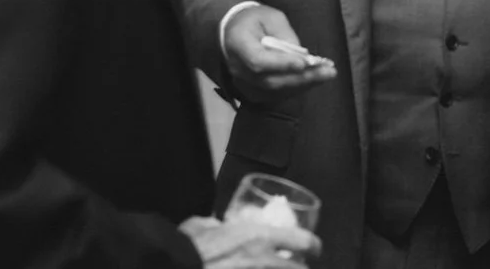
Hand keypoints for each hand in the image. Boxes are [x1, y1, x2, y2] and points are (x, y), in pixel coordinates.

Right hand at [180, 216, 320, 267]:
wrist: (175, 266)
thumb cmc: (186, 249)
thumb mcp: (200, 227)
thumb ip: (213, 224)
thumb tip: (215, 225)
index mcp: (258, 238)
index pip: (303, 241)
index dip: (313, 246)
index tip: (313, 249)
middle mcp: (265, 262)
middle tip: (296, 267)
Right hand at [224, 5, 336, 104]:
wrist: (235, 30)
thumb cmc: (255, 19)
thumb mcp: (271, 17)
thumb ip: (285, 35)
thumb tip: (302, 56)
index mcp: (238, 44)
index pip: (258, 61)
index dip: (281, 64)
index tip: (305, 63)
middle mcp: (237, 68)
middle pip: (270, 81)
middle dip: (301, 78)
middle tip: (328, 72)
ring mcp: (243, 83)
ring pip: (274, 92)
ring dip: (303, 85)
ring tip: (326, 75)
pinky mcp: (252, 91)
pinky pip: (275, 95)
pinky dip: (296, 89)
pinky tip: (314, 80)